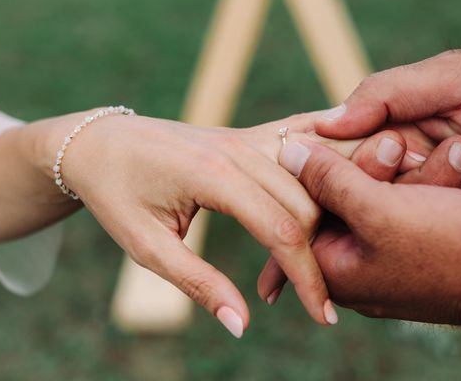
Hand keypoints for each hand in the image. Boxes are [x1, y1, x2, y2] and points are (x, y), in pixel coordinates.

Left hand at [35, 111, 359, 335]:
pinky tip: (361, 157)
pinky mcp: (250, 134)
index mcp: (214, 174)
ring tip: (351, 246)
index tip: (322, 316)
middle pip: (309, 202)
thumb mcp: (147, 246)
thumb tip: (242, 326)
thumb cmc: (117, 195)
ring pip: (314, 174)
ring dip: (335, 207)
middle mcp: (240, 147)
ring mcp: (248, 136)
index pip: (282, 229)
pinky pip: (302, 138)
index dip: (307, 278)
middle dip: (324, 252)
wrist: (99, 143)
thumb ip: (198, 283)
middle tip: (328, 295)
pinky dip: (332, 151)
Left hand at [280, 140, 460, 332]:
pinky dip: (452, 188)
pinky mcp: (431, 250)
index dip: (334, 167)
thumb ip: (328, 180)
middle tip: (413, 144)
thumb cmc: (450, 249)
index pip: (311, 206)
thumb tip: (287, 153)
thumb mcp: (379, 210)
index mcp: (337, 266)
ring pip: (400, 198)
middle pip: (358, 199)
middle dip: (397, 168)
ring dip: (434, 172)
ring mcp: (398, 259)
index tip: (370, 143)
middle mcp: (363, 267)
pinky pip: (430, 208)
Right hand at [315, 50, 460, 211]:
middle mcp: (399, 162)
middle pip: (372, 190)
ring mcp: (429, 191)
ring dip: (458, 186)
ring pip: (412, 213)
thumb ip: (385, 94)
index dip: (348, 160)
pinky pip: (453, 226)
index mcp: (386, 124)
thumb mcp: (448, 77)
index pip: (341, 150)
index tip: (384, 152)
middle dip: (415, 176)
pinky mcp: (458, 216)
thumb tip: (324, 122)